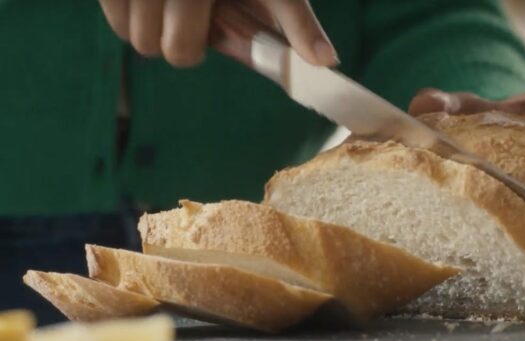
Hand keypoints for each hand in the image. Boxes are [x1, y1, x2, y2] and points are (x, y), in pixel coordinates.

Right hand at [98, 0, 337, 67]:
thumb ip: (296, 21)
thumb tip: (327, 61)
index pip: (180, 51)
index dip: (192, 50)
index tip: (204, 34)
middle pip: (149, 46)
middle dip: (171, 38)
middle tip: (188, 14)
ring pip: (123, 30)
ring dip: (145, 23)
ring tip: (170, 1)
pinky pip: (108, 7)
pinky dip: (125, 5)